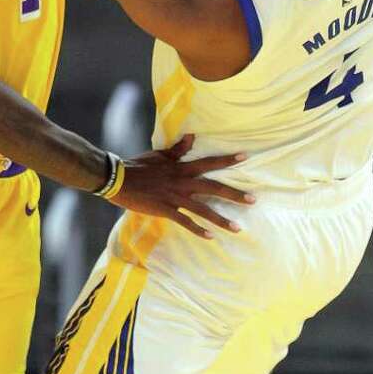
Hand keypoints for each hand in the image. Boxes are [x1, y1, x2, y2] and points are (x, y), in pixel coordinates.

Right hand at [111, 133, 255, 238]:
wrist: (119, 180)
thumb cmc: (139, 166)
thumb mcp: (160, 155)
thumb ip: (178, 149)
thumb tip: (192, 137)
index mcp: (181, 167)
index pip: (209, 162)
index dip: (227, 159)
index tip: (245, 157)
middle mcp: (183, 182)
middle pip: (214, 188)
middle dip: (234, 194)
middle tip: (253, 200)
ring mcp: (175, 198)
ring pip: (204, 210)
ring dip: (221, 219)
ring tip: (238, 228)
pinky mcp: (166, 210)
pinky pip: (186, 222)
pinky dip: (198, 230)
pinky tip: (210, 236)